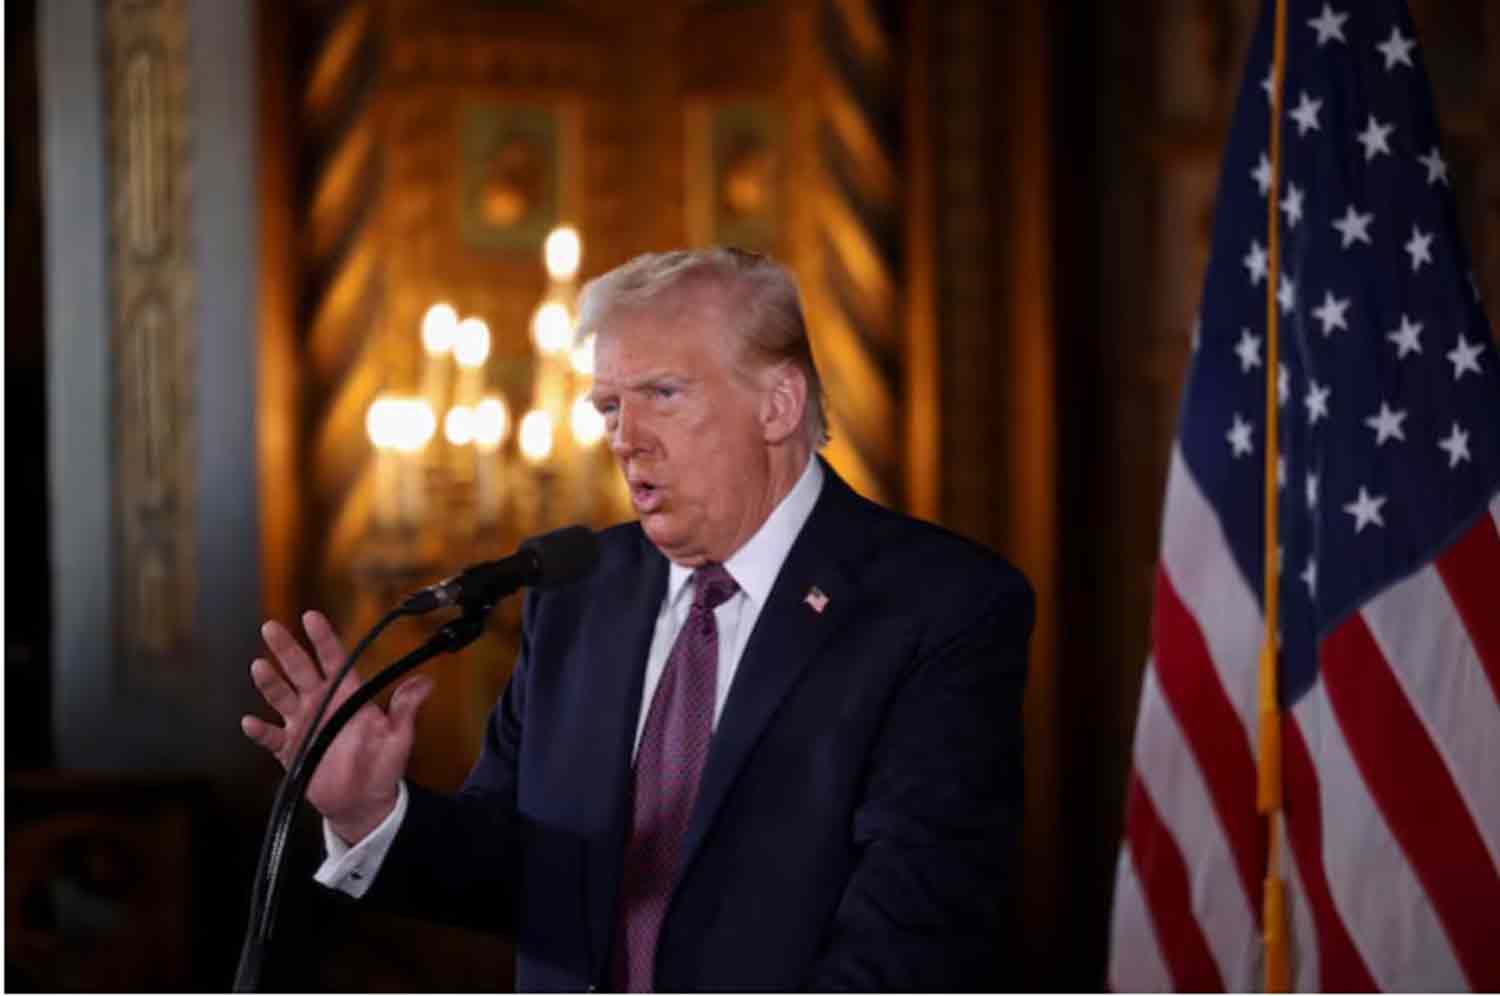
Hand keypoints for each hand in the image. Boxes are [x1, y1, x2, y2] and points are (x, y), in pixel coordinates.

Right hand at [240, 610, 433, 844]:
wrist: (364, 801)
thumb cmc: (383, 765)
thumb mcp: (398, 735)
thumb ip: (405, 708)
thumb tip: (425, 682)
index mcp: (347, 695)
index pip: (334, 660)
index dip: (322, 639)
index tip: (311, 617)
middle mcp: (321, 705)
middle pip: (301, 670)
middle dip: (287, 649)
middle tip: (272, 627)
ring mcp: (303, 725)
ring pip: (282, 697)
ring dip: (270, 682)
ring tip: (260, 667)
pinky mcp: (290, 750)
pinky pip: (272, 737)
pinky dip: (260, 731)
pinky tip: (251, 722)